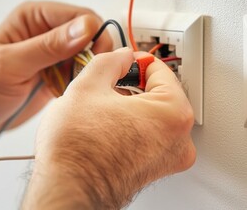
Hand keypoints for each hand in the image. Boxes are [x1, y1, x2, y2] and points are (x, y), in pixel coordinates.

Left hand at [0, 1, 110, 135]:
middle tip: (82, 79)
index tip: (91, 61)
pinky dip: (81, 87)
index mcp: (34, 17)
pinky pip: (82, 77)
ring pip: (90, 58)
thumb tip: (85, 28)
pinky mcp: (57, 76)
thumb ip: (48, 46)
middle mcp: (46, 32)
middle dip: (93, 57)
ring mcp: (53, 55)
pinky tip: (68, 97)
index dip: (92, 37)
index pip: (81, 17)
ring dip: (87, 74)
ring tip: (71, 90)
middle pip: (91, 36)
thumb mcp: (10, 65)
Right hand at [23, 48, 195, 208]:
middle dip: (133, 86)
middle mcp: (179, 139)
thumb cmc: (78, 149)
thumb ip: (110, 61)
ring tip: (102, 109)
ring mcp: (168, 159)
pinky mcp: (153, 171)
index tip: (122, 61)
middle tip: (108, 84)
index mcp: (173, 113)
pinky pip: (147, 138)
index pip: (159, 69)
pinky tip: (106, 128)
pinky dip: (130, 128)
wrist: (66, 188)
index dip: (134, 60)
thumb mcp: (88, 85)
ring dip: (130, 107)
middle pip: (159, 94)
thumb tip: (120, 57)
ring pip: (152, 117)